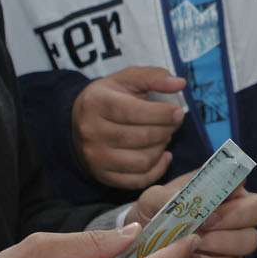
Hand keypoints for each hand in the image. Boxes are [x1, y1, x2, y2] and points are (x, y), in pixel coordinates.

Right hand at [71, 66, 186, 189]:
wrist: (76, 122)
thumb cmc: (109, 97)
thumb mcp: (126, 79)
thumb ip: (153, 77)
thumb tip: (180, 83)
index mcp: (96, 103)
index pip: (132, 112)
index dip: (160, 114)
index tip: (178, 112)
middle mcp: (92, 132)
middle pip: (141, 137)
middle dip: (166, 130)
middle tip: (173, 123)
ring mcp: (96, 157)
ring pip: (143, 161)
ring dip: (162, 148)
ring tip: (164, 136)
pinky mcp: (103, 175)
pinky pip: (138, 180)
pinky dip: (158, 169)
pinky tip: (163, 155)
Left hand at [130, 176, 256, 257]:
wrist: (142, 250)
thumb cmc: (154, 216)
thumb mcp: (153, 200)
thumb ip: (169, 195)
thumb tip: (189, 197)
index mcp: (223, 189)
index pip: (242, 179)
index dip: (230, 189)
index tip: (207, 201)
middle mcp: (236, 214)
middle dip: (232, 218)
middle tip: (202, 226)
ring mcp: (235, 243)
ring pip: (249, 241)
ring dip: (218, 243)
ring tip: (191, 244)